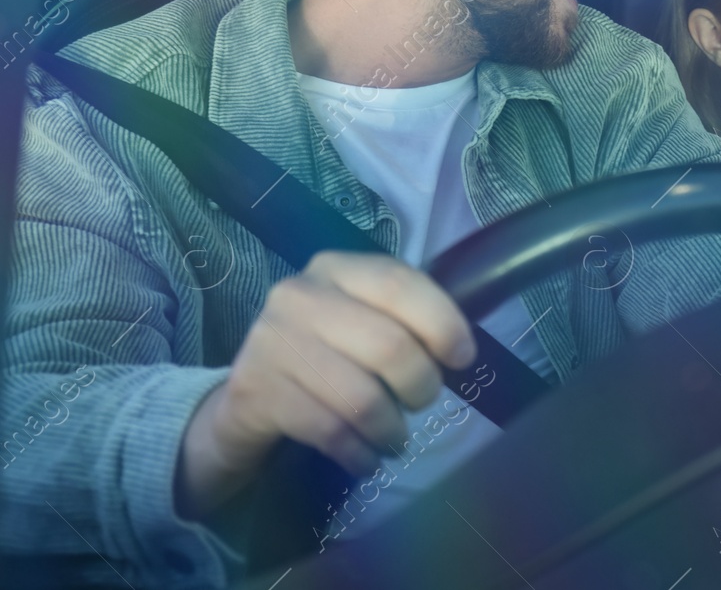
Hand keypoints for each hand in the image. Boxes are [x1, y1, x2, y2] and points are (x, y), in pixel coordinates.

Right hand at [175, 251, 476, 518]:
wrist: (250, 399)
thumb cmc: (328, 354)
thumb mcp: (363, 320)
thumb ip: (406, 320)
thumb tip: (461, 352)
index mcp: (336, 269)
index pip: (399, 285)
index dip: (442, 323)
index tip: (463, 358)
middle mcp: (299, 296)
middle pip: (389, 345)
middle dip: (421, 385)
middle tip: (423, 402)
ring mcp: (272, 343)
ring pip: (361, 397)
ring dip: (391, 428)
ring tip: (396, 438)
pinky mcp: (255, 392)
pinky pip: (329, 431)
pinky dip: (360, 452)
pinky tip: (368, 458)